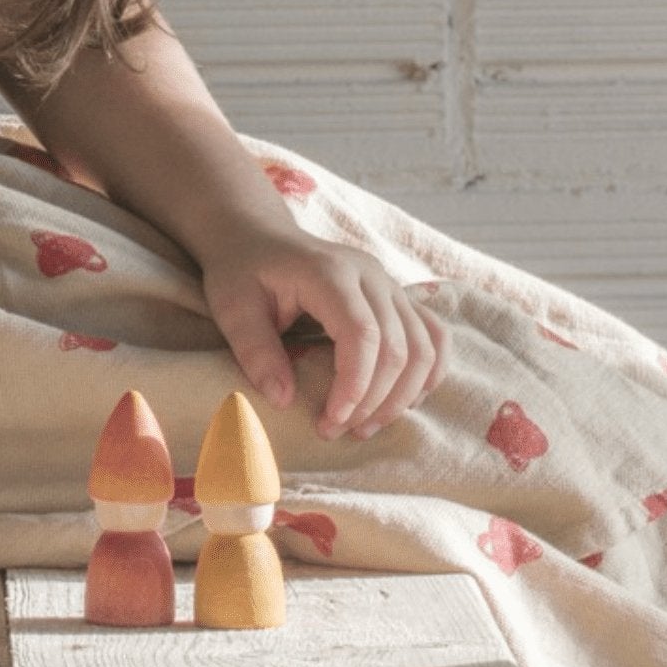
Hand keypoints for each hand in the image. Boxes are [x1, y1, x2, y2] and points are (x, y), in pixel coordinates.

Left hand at [198, 214, 448, 439]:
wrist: (258, 236)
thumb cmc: (243, 272)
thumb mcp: (232, 308)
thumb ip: (255, 352)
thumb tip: (284, 400)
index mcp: (329, 272)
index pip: (362, 335)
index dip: (355, 386)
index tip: (330, 422)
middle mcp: (370, 274)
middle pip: (398, 347)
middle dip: (374, 401)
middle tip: (337, 430)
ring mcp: (389, 283)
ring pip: (424, 347)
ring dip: (402, 396)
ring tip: (364, 426)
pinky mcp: (397, 296)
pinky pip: (433, 337)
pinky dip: (426, 374)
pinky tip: (399, 402)